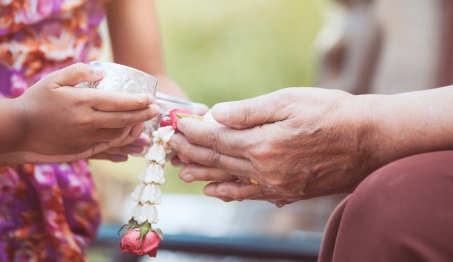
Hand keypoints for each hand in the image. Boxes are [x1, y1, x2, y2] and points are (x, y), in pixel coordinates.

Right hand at [15, 63, 160, 155]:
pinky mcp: (82, 151)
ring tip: (147, 126)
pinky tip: (131, 146)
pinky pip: (108, 149)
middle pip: (123, 120)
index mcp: (83, 102)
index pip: (118, 102)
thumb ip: (79, 71)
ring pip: (118, 136)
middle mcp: (88, 122)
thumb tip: (103, 73)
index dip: (138, 101)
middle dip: (144, 115)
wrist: (18, 130)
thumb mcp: (54, 79)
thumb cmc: (35, 101)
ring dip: (136, 131)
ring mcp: (86, 139)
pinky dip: (122, 147)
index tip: (151, 99)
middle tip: (157, 111)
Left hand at [169, 88, 380, 202]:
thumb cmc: (332, 113)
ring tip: (182, 173)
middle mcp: (265, 170)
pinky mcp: (289, 191)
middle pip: (218, 161)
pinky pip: (251, 195)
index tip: (178, 124)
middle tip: (172, 146)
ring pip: (230, 181)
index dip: (193, 131)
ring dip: (204, 176)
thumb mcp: (288, 101)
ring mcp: (277, 185)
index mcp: (262, 144)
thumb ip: (248, 111)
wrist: (370, 140)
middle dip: (192, 152)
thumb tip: (216, 114)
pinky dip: (230, 192)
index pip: (216, 139)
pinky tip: (217, 191)